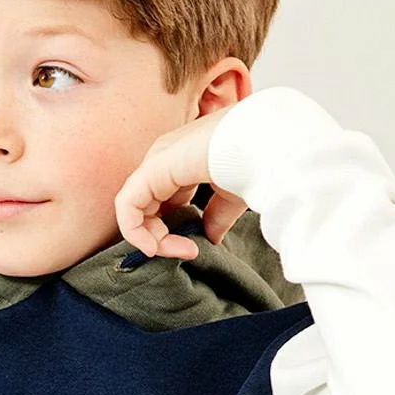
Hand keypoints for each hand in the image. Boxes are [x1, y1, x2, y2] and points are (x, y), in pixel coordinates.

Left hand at [114, 107, 247, 259]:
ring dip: (152, 239)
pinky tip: (153, 247)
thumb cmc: (256, 159)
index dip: (172, 232)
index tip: (195, 249)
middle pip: (147, 208)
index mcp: (182, 160)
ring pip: (134, 208)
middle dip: (162, 239)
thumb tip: (209, 238)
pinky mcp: (153, 168)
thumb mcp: (233, 195)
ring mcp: (157, 160)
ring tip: (180, 251)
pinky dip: (134, 230)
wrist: (266, 142)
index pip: (163, 203)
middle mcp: (164, 158)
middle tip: (189, 252)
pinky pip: (128, 205)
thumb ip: (216, 216)